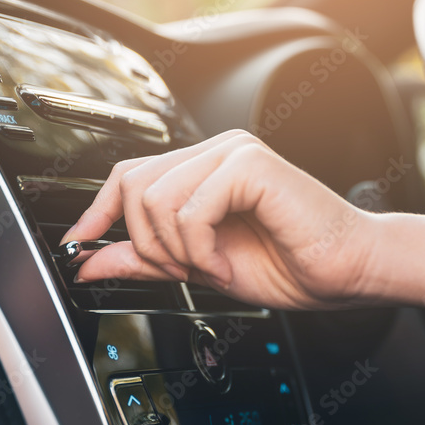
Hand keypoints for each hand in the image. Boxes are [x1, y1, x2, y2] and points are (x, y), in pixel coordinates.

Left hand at [61, 130, 379, 309]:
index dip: (97, 211)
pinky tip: (224, 262)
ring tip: (210, 267)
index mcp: (203, 169)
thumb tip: (89, 262)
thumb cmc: (290, 264)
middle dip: (148, 243)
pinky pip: (190, 209)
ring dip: (176, 250)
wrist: (346, 272)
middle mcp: (215, 152)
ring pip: (155, 198)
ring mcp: (233, 152)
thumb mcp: (198, 267)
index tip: (78, 246)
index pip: (129, 175)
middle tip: (184, 270)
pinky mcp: (251, 165)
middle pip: (134, 185)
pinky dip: (199, 249)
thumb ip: (145, 258)